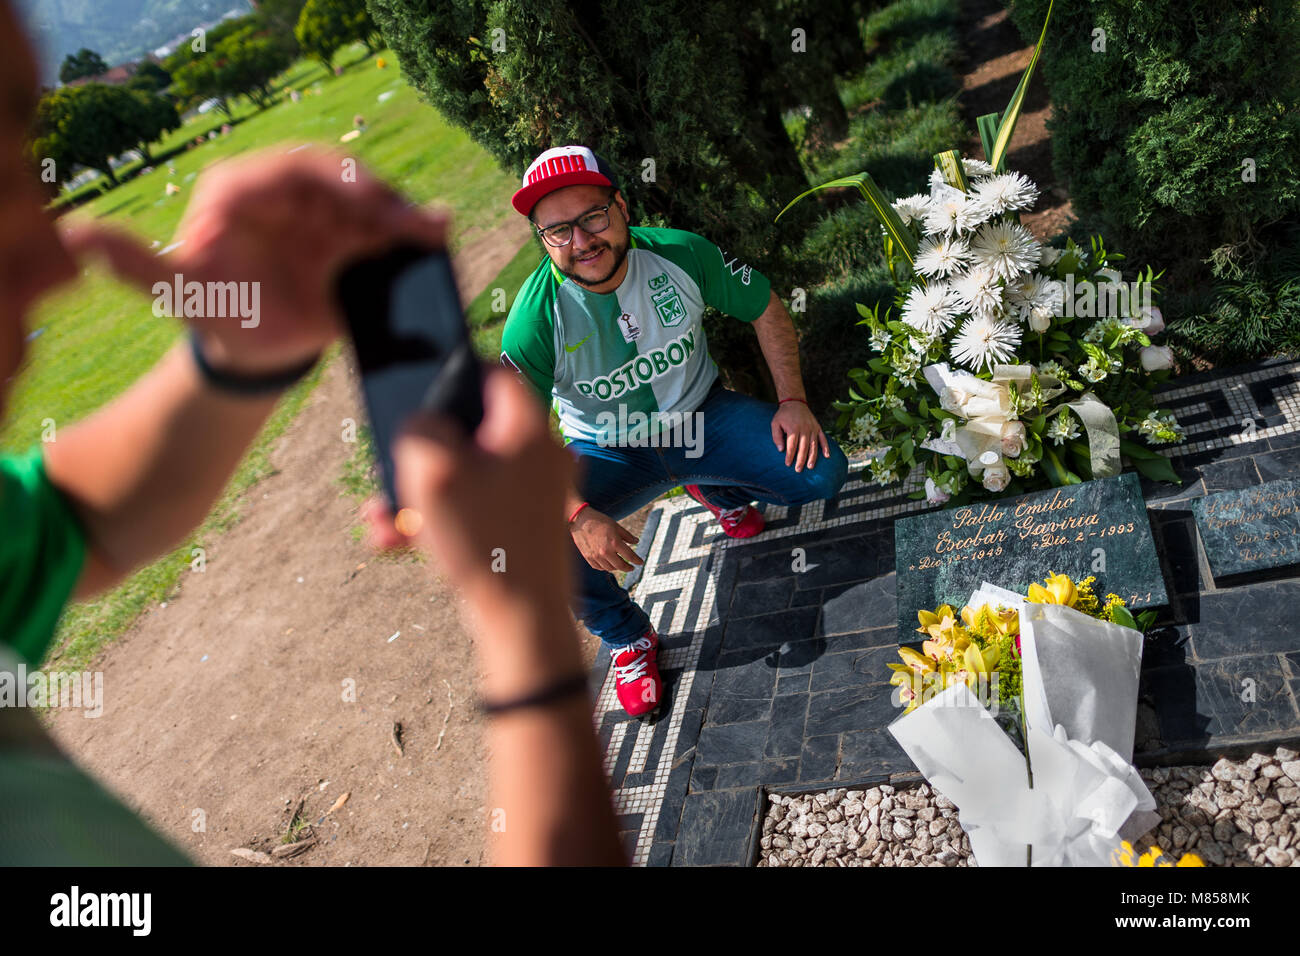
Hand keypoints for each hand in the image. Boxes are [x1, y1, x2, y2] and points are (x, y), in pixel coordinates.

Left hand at [61, 147, 446, 374]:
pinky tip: (437, 236)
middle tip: (405, 221)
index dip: (331, 179)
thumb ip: (136, 266)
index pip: (291, 169)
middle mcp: (287, 194)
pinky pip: (386, 231)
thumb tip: (74, 238)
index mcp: (241, 190)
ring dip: (402, 214)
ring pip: (368, 201)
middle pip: (339, 178)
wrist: (254, 351)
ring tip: (431, 231)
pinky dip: (412, 232)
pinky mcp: (352, 241)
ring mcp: (323, 215)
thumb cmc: (216, 315)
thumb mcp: (176, 294)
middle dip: (376, 196)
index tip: (363, 202)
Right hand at [390, 369, 575, 613]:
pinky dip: (441, 517)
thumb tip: (420, 421)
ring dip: (421, 491)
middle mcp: (541, 453)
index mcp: (529, 427)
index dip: (452, 379)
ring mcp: (535, 490)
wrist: (523, 619)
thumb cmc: (487, 543)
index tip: (419, 395)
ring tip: (384, 517)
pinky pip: (476, 506)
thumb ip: (419, 429)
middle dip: (422, 452)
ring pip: (467, 473)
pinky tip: (400, 539)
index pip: (493, 374)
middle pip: (472, 430)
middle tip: (392, 467)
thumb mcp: (434, 472)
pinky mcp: (525, 523)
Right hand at [570, 507, 642, 572]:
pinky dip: (605, 567)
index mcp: (614, 542)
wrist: (580, 520)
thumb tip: (636, 541)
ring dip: (617, 568)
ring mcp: (596, 556)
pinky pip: (599, 567)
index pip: (629, 556)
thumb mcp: (616, 526)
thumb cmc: (599, 521)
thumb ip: (627, 536)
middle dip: (628, 568)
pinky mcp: (588, 557)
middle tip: (631, 568)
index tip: (640, 562)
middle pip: (620, 566)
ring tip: (620, 565)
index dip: (637, 560)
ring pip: (609, 568)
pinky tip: (608, 564)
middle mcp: (605, 552)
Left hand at [771, 400, 830, 471]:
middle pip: (803, 447)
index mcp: (793, 428)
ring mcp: (812, 428)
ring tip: (810, 467)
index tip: (788, 464)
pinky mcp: (818, 427)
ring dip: (813, 457)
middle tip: (798, 470)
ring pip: (813, 445)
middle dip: (801, 459)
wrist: (795, 402)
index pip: (792, 445)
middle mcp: (804, 429)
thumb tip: (780, 450)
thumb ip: (776, 436)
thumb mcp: (775, 423)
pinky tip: (827, 456)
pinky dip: (825, 447)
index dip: (790, 455)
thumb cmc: (783, 415)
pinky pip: (823, 438)